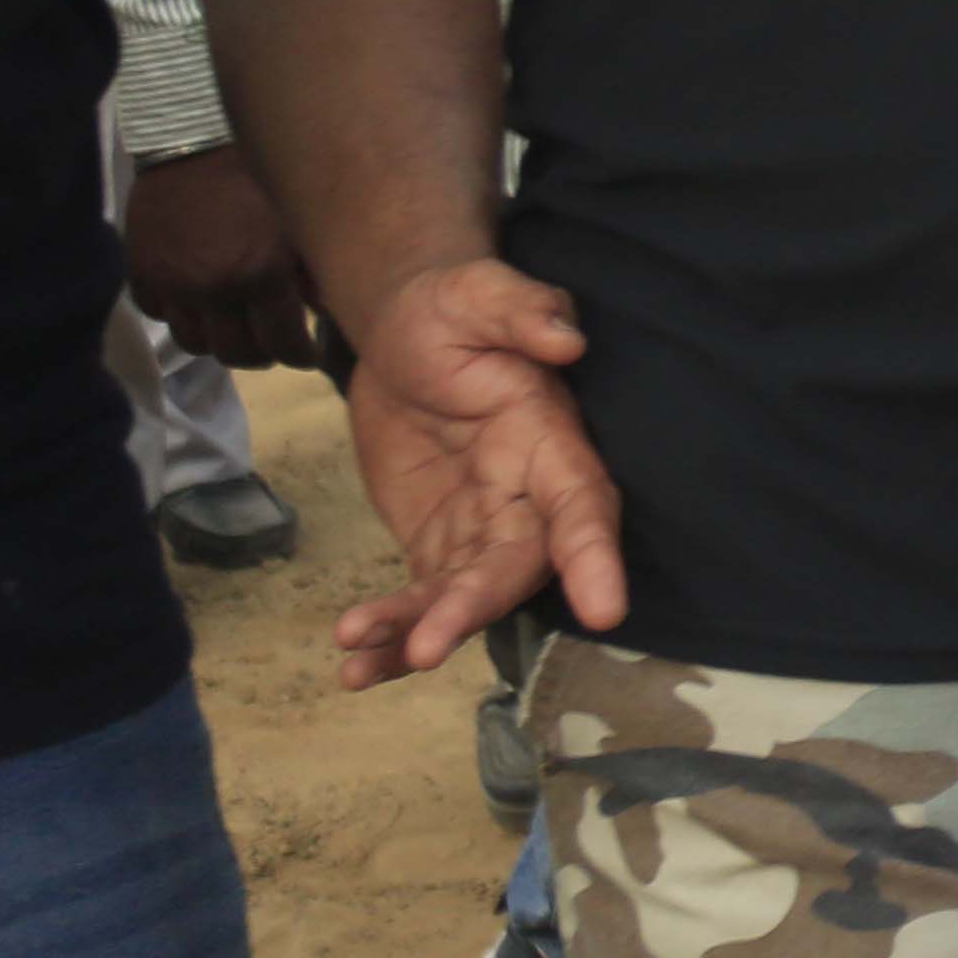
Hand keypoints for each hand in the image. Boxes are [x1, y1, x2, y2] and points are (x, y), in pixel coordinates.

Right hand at [121, 140, 323, 370]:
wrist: (198, 138)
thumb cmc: (264, 174)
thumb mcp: (303, 220)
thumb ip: (316, 271)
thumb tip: (330, 312)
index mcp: (261, 274)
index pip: (283, 344)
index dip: (300, 356)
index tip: (308, 355)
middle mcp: (213, 287)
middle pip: (235, 352)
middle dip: (260, 355)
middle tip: (273, 345)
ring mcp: (172, 282)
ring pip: (193, 342)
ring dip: (218, 341)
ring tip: (236, 330)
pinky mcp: (141, 270)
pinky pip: (158, 313)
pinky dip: (178, 315)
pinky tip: (198, 304)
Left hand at [330, 258, 626, 687]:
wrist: (400, 336)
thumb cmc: (450, 308)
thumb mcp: (480, 294)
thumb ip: (523, 311)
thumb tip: (567, 339)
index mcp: (549, 439)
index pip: (583, 503)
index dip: (595, 556)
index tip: (605, 611)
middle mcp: (526, 495)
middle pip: (516, 567)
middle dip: (476, 609)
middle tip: (429, 647)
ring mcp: (480, 527)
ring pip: (464, 596)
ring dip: (420, 633)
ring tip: (359, 659)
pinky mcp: (437, 545)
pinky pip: (421, 601)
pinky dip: (391, 637)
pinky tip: (352, 663)